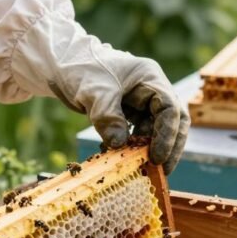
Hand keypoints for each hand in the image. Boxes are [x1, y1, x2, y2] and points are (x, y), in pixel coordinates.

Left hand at [12, 12, 189, 172]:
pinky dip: (135, 147)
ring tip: (144, 169)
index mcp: (150, 78)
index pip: (170, 108)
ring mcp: (141, 102)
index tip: (157, 157)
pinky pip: (139, 133)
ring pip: (156, 130)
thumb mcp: (94, 91)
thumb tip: (119, 144)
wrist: (62, 65)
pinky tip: (126, 159)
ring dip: (151, 149)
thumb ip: (107, 116)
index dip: (167, 135)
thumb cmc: (81, 69)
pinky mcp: (129, 113)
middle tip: (163, 172)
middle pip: (173, 121)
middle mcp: (151, 89)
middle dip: (170, 146)